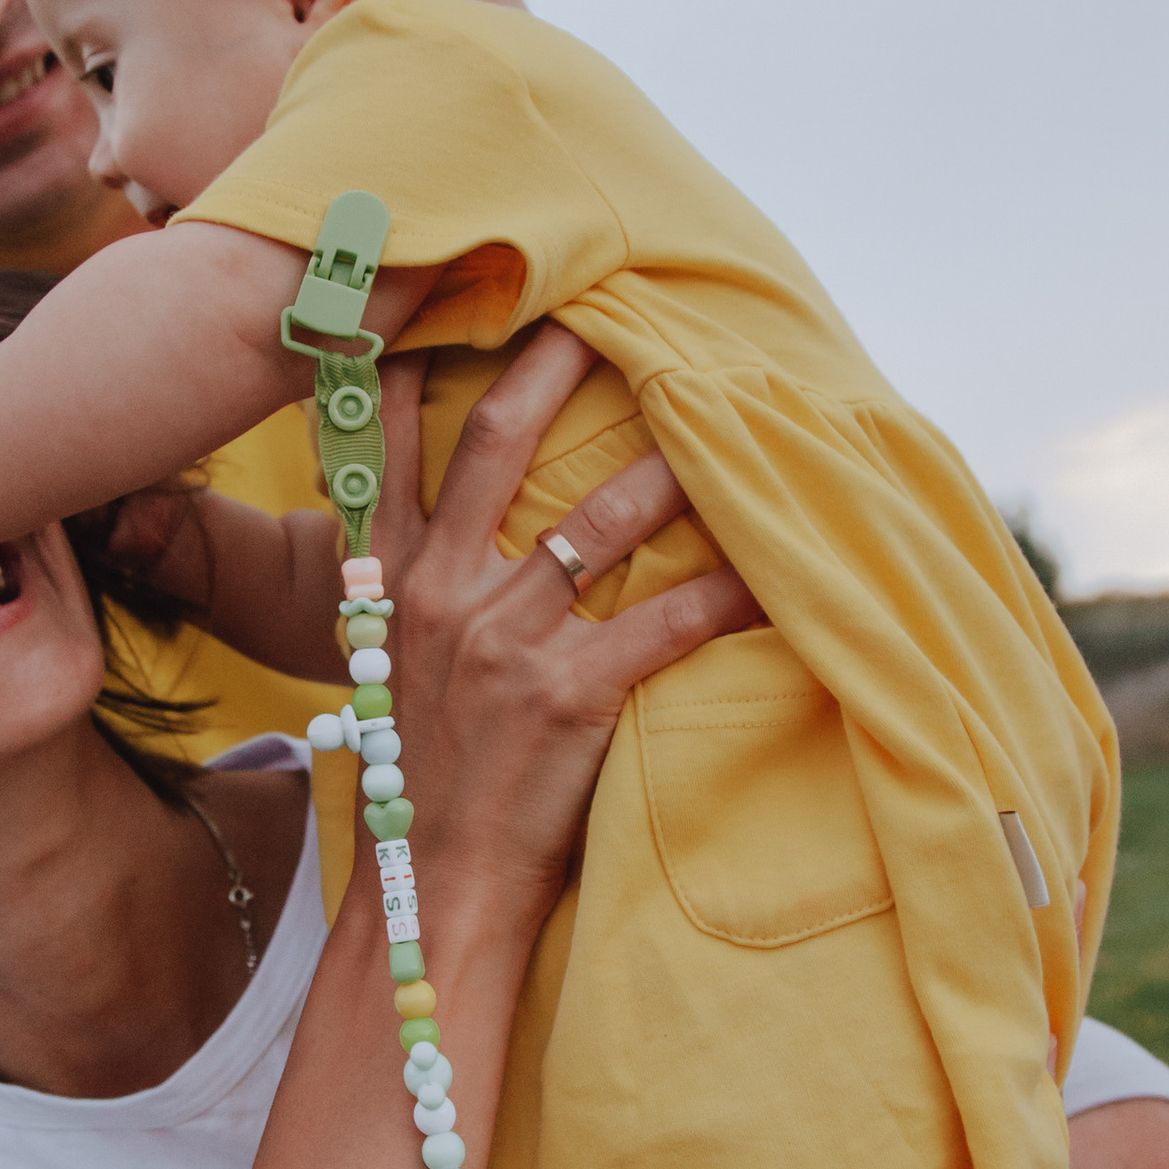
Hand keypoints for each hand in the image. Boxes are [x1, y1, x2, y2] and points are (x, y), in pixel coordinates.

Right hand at [367, 325, 764, 954]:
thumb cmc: (425, 776)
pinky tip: (779, 562)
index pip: (392, 437)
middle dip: (557, 357)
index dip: (420, 350)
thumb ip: (412, 590)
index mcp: (392, 578)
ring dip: (676, 462)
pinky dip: (732, 587)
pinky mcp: (570, 694)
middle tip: (614, 303)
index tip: (462, 283)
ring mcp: (506, 639)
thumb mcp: (389, 666)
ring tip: (732, 418)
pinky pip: (673, 617)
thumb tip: (450, 531)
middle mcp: (442, 589)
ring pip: (603, 514)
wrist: (432, 884)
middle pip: (501, 437)